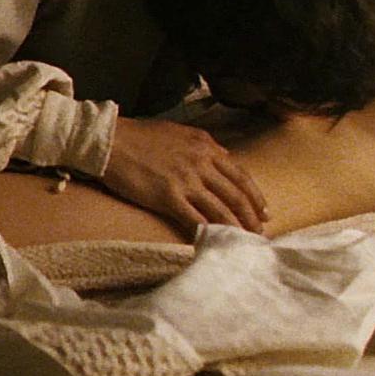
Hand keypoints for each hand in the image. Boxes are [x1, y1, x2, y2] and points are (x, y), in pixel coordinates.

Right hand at [100, 115, 267, 233]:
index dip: (255, 196)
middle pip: (236, 195)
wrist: (111, 141)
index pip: (240, 175)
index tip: (264, 211)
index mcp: (206, 146)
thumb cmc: (141, 135)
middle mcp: (201, 163)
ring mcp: (186, 180)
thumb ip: (204, 145)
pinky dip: (207, 232)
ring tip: (243, 242)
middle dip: (251, 217)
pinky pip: (194, 219)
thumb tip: (225, 157)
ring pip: (221, 209)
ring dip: (235, 228)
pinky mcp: (168, 197)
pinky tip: (214, 243)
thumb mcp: (179, 132)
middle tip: (259, 232)